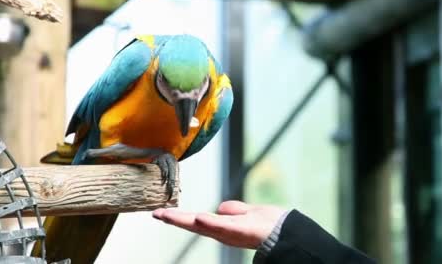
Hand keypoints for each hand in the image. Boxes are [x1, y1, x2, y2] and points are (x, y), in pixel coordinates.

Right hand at [152, 200, 287, 248]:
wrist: (285, 233)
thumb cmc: (267, 223)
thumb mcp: (247, 213)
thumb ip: (234, 210)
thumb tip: (220, 207)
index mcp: (223, 226)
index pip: (196, 220)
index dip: (178, 217)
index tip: (159, 213)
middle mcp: (223, 231)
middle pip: (194, 224)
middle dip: (175, 220)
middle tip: (156, 215)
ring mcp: (230, 232)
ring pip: (203, 226)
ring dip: (186, 221)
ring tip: (168, 215)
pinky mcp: (240, 231)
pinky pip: (223, 226)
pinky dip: (211, 223)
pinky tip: (198, 218)